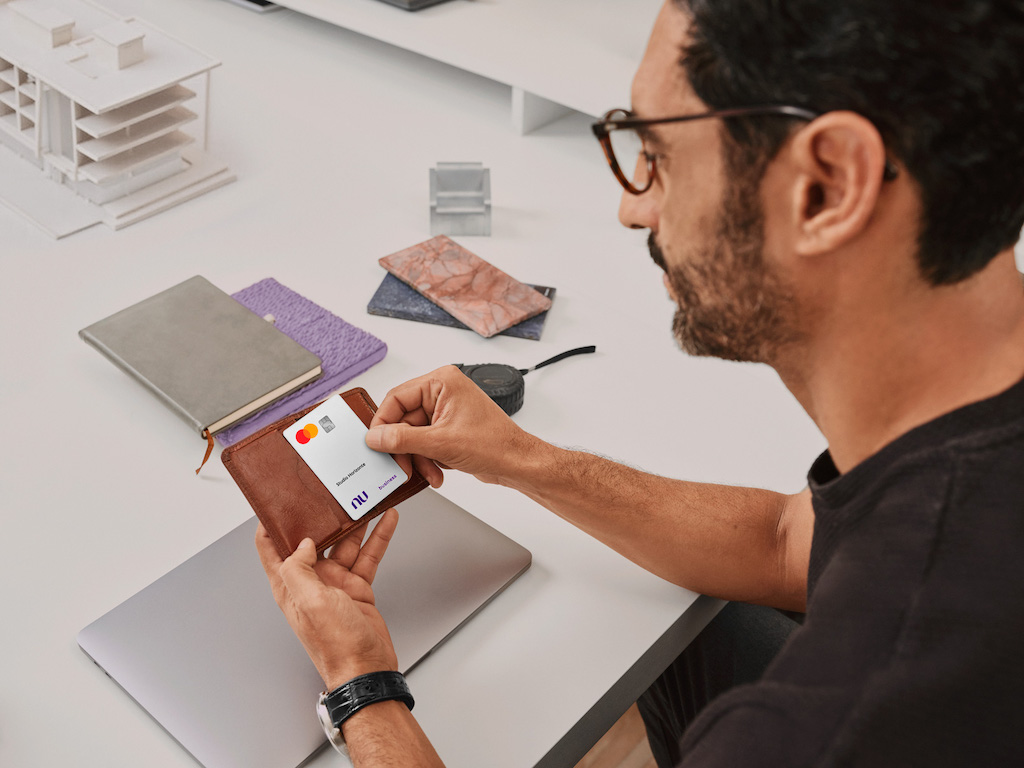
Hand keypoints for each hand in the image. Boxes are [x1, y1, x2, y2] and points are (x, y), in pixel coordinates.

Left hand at [255, 510, 399, 689]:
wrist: (366, 668)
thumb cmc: (336, 645)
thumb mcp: (309, 602)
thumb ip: (299, 569)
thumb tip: (301, 543)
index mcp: (290, 585)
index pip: (271, 549)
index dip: (270, 524)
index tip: (276, 501)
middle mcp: (311, 582)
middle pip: (313, 540)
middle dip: (321, 516)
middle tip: (330, 491)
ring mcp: (335, 584)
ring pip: (346, 544)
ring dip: (357, 523)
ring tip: (367, 499)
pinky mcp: (357, 587)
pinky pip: (368, 557)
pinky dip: (378, 539)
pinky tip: (387, 522)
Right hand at [365, 365, 535, 487]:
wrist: (517, 464)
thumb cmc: (494, 444)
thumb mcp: (440, 443)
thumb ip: (402, 439)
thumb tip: (375, 437)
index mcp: (441, 382)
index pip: (396, 398)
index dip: (383, 422)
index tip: (375, 443)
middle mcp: (442, 393)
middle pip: (403, 420)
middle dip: (405, 447)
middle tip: (401, 465)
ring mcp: (445, 412)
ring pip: (413, 435)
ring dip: (417, 458)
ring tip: (428, 472)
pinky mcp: (448, 429)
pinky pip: (424, 443)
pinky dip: (427, 460)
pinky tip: (437, 472)